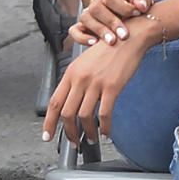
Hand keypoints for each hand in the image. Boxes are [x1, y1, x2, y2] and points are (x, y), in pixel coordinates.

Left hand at [42, 28, 149, 145]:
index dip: (49, 123)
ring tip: (92, 140)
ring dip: (87, 133)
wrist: (130, 37)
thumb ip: (77, 80)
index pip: (54, 103)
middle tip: (74, 142)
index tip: (48, 136)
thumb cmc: (111, 48)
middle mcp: (80, 78)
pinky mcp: (112, 86)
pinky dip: (104, 127)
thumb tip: (74, 102)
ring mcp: (96, 83)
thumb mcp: (87, 61)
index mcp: (71, 72)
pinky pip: (104, 114)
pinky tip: (106, 132)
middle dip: (69, 133)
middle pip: (66, 113)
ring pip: (84, 116)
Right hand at [72, 0, 153, 46]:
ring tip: (112, 41)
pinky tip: (94, 43)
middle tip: (124, 35)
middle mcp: (96, 1)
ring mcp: (88, 13)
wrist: (127, 10)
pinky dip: (81, 37)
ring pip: (85, 18)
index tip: (137, 14)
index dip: (123, 6)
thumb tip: (141, 6)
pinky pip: (74, 30)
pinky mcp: (82, 26)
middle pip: (96, 8)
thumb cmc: (135, 3)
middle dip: (111, 22)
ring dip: (99, 30)